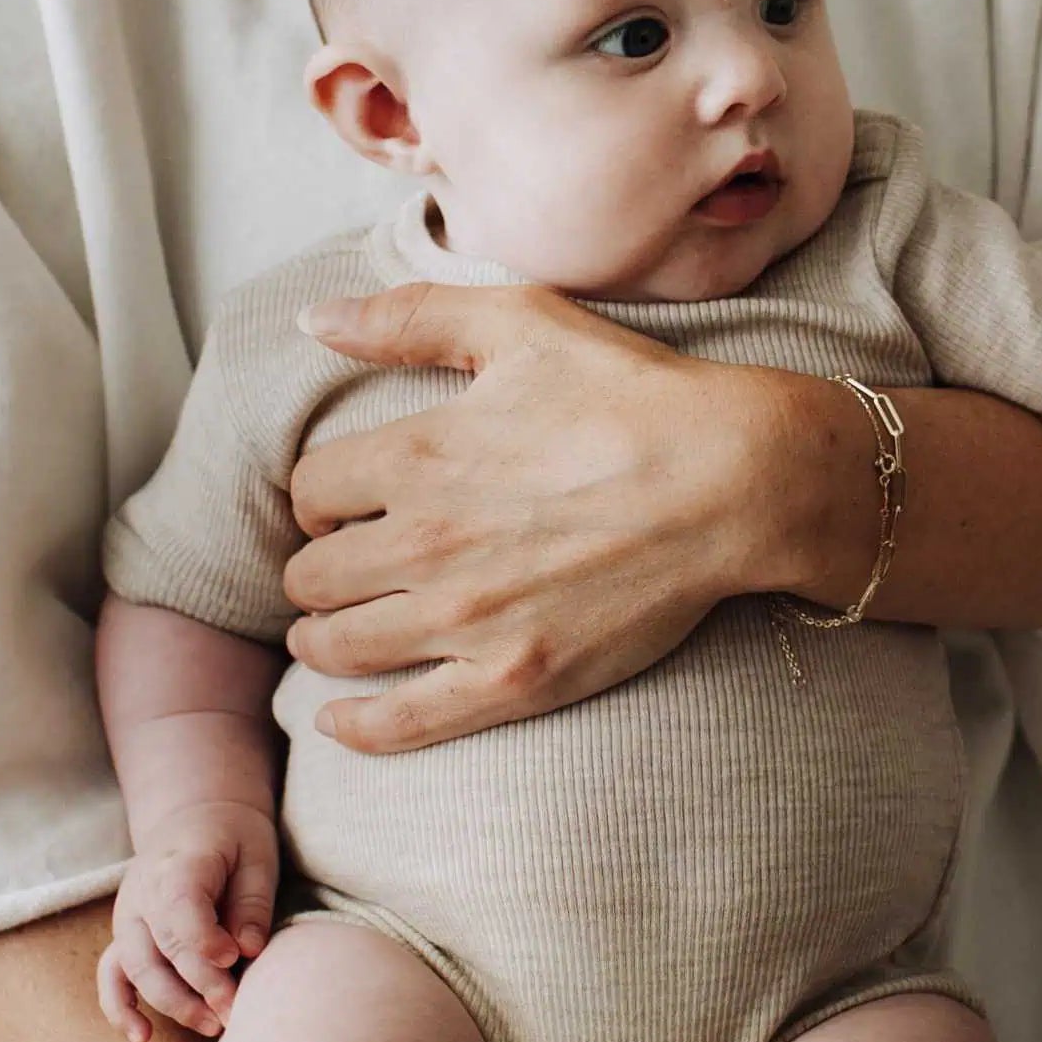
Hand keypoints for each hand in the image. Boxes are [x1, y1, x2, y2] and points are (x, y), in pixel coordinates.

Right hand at [96, 819, 279, 1041]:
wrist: (194, 817)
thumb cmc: (234, 838)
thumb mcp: (256, 856)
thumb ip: (252, 903)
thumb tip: (249, 950)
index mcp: (177, 865)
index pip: (181, 909)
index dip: (205, 940)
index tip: (235, 959)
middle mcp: (143, 894)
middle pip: (162, 948)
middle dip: (200, 985)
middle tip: (237, 1010)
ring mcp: (128, 918)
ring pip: (136, 969)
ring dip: (172, 1003)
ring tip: (214, 1026)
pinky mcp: (125, 937)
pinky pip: (111, 976)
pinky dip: (120, 1008)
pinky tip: (143, 1038)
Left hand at [282, 282, 781, 750]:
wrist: (732, 483)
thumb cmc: (632, 396)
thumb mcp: (519, 324)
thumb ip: (408, 318)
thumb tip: (313, 317)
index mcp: (417, 455)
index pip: (309, 490)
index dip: (320, 497)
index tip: (343, 505)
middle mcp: (425, 543)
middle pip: (313, 574)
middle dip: (318, 568)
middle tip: (344, 568)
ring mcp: (466, 621)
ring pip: (339, 645)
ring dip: (323, 638)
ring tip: (335, 632)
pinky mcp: (511, 680)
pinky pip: (399, 722)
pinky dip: (354, 724)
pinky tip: (336, 718)